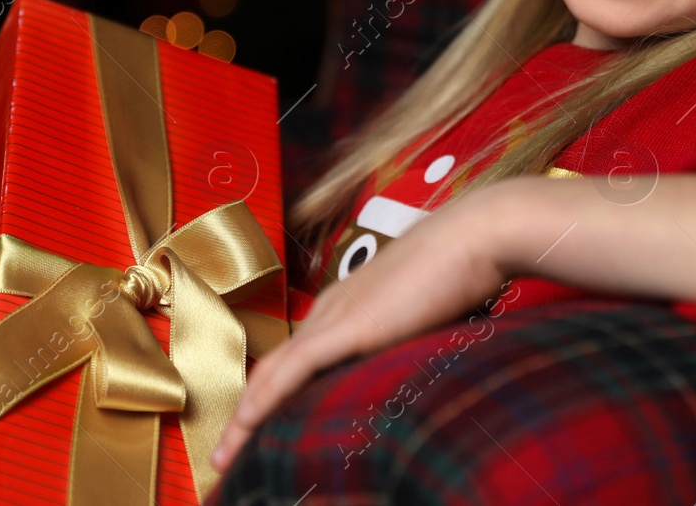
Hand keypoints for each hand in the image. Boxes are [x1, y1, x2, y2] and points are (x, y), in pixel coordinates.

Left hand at [208, 184, 511, 474]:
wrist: (474, 235)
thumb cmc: (462, 270)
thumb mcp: (426, 316)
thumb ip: (406, 340)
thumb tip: (410, 369)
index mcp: (346, 306)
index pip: (293, 360)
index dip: (269, 396)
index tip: (254, 432)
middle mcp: (329, 309)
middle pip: (271, 371)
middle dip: (245, 417)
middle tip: (223, 458)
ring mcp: (335, 316)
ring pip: (271, 374)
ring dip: (243, 419)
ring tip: (222, 459)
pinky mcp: (346, 326)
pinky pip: (290, 370)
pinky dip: (262, 401)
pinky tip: (245, 427)